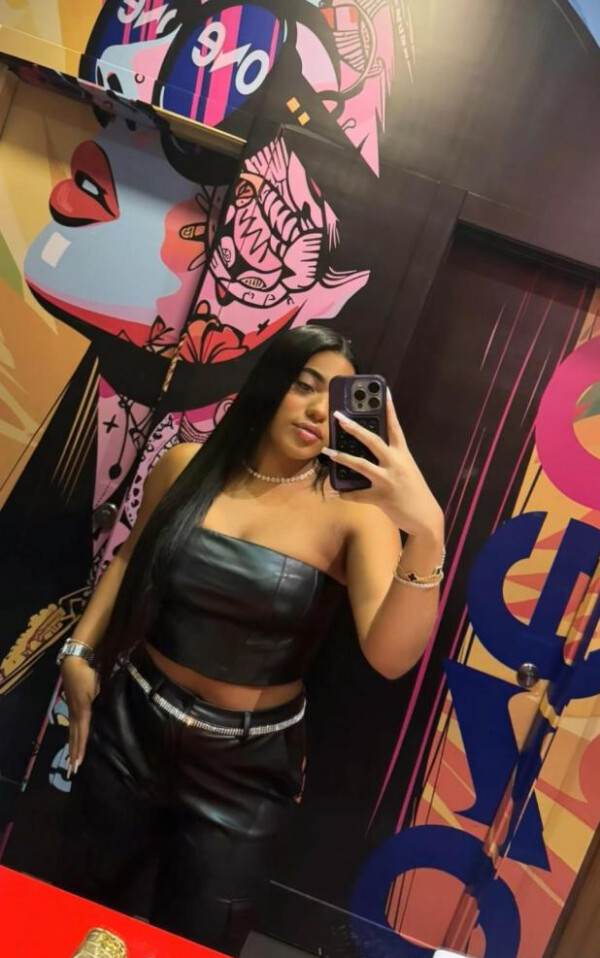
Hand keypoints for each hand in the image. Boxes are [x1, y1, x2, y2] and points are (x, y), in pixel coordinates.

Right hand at [60, 657, 97, 774]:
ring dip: (71, 749)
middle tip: (72, 770)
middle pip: (75, 738)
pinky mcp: (71, 708)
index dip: (81, 748)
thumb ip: (102, 698)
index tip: (78, 762)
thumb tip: (110, 709)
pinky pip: (71, 727)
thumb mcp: (97, 686)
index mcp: (84, 711)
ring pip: (72, 734)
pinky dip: (71, 738)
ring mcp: (72, 711)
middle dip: (74, 754)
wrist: (73, 664)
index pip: (82, 733)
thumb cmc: (88, 675)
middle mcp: (76, 714)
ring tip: (71, 762)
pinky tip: (72, 744)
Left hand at [322, 391, 443, 538]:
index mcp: (403, 454)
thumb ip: (391, 460)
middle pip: (372, 441)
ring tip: (327, 451)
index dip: (389, 409)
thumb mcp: (406, 470)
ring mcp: (388, 480)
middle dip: (354, 428)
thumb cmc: (414, 492)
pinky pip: (357, 494)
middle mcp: (396, 463)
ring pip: (361, 465)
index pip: (395, 427)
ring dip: (342, 457)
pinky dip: (345, 494)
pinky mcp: (381, 497)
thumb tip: (368, 453)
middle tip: (339, 417)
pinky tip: (336, 492)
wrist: (426, 518)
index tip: (383, 392)